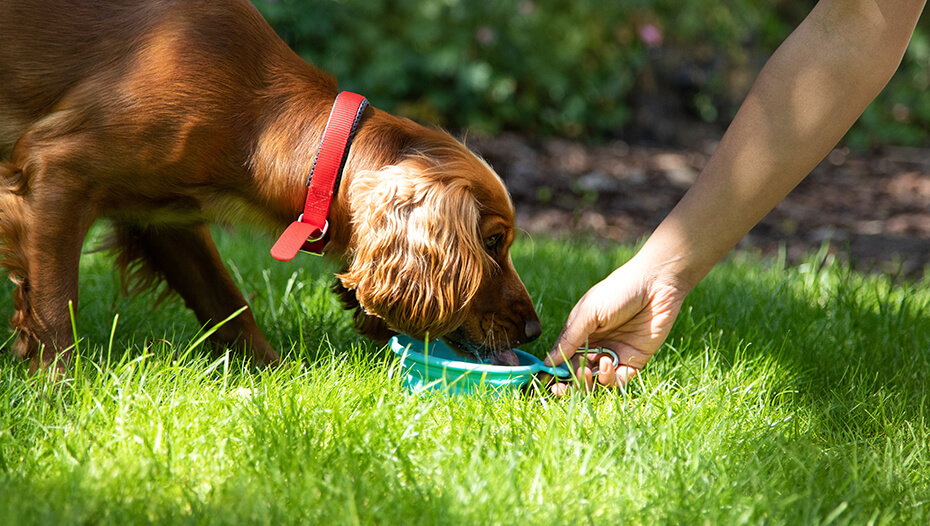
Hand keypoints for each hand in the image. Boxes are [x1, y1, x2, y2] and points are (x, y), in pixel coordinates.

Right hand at [544, 255, 688, 392]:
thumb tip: (547, 363)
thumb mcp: (588, 312)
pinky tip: (609, 363)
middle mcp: (595, 347)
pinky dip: (611, 379)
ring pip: (597, 382)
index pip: (562, 359)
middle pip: (577, 374)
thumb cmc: (617, 291)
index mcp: (580, 333)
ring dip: (588, 382)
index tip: (545, 382)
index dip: (553, 372)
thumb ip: (569, 339)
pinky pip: (619, 381)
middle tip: (561, 389)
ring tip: (588, 370)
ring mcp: (615, 355)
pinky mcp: (635, 361)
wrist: (656, 285)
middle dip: (568, 384)